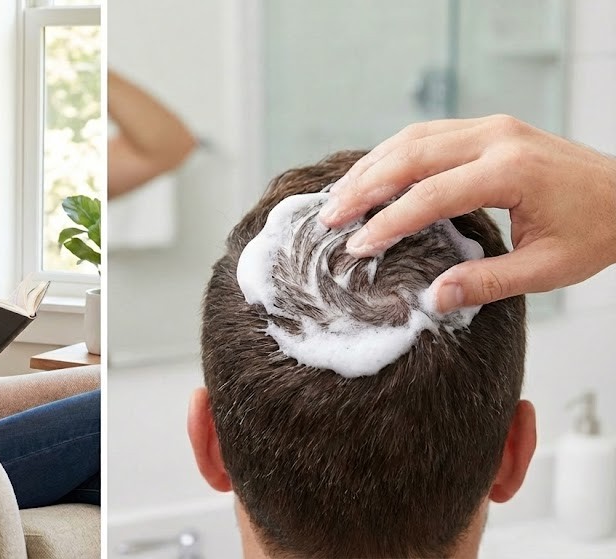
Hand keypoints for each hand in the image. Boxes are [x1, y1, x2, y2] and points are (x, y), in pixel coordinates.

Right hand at [318, 114, 615, 312]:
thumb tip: (432, 298)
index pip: (431, 195)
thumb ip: (487, 282)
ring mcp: (491, 127)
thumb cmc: (595, 231)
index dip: (388, 223)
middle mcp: (496, 138)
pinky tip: (370, 178)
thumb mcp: (547, 269)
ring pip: (412, 138)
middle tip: (328, 219)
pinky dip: (392, 155)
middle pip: (410, 155)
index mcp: (511, 172)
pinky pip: (427, 134)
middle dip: (363, 188)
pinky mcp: (487, 128)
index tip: (357, 248)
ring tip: (337, 199)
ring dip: (371, 168)